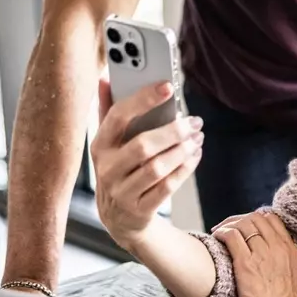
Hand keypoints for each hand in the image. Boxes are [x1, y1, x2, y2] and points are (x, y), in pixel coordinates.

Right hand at [90, 79, 203, 249]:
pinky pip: (166, 188)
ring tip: (197, 138)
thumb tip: (106, 78)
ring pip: (156, 168)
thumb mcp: (109, 142)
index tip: (167, 86)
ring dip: (182, 151)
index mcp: (99, 145)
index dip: (143, 99)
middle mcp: (107, 169)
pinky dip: (184, 170)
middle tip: (194, 121)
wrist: (118, 218)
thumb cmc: (118, 169)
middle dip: (173, 132)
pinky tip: (195, 156)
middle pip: (142, 146)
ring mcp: (122, 192)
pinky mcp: (139, 210)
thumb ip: (108, 110)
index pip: (118, 117)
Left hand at [216, 211, 296, 296]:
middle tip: (228, 228)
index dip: (255, 219)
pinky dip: (222, 233)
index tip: (244, 228)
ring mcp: (262, 255)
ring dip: (228, 224)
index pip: (272, 219)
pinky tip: (217, 238)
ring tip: (219, 233)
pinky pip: (232, 237)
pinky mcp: (246, 265)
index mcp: (291, 250)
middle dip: (239, 219)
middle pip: (255, 218)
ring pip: (243, 224)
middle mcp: (277, 248)